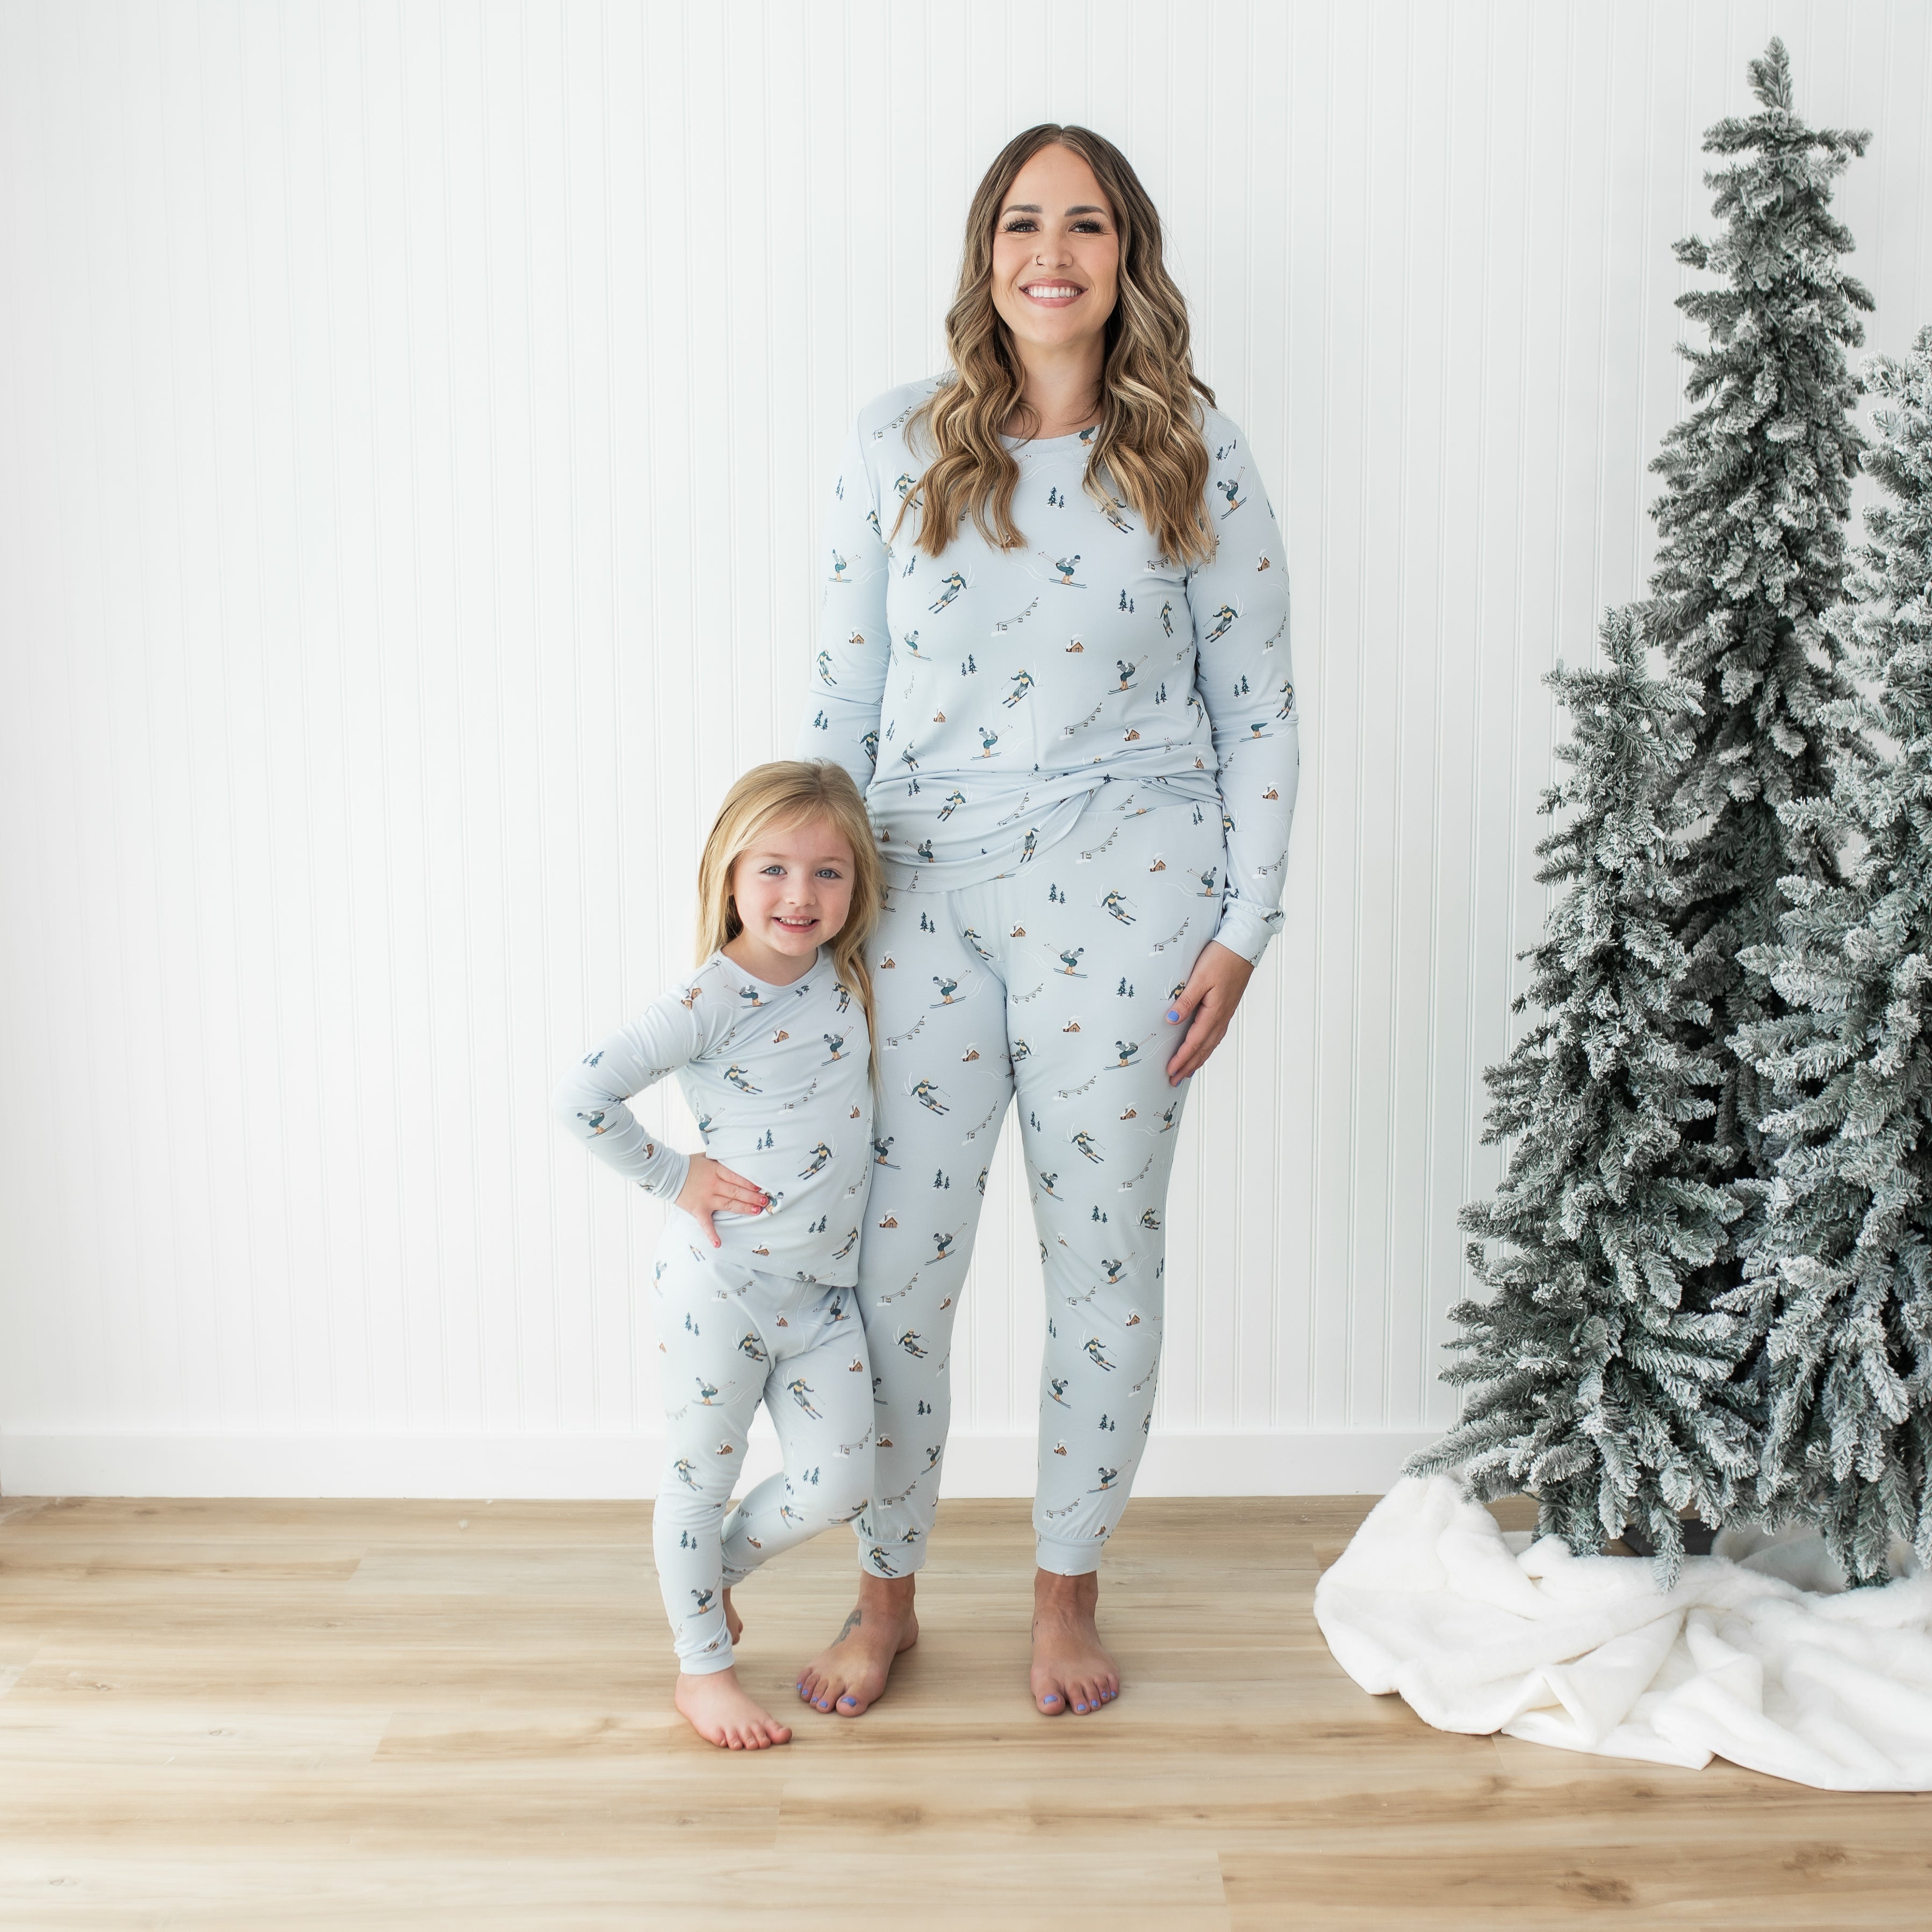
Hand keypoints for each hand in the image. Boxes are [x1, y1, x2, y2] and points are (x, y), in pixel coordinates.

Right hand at [674, 1155, 769, 1246]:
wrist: (668, 1173)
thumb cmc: (689, 1164)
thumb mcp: (707, 1157)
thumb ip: (721, 1159)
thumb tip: (736, 1157)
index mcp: (715, 1170)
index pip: (736, 1177)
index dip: (749, 1183)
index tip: (760, 1187)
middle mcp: (713, 1185)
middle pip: (736, 1192)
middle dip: (752, 1196)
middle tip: (764, 1200)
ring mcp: (706, 1199)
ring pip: (728, 1205)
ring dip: (743, 1209)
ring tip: (756, 1211)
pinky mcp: (698, 1210)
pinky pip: (706, 1224)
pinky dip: (711, 1234)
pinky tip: (718, 1243)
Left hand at [1164, 941, 1254, 1083]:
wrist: (1242, 946)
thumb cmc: (1221, 958)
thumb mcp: (1199, 978)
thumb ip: (1185, 1001)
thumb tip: (1171, 1021)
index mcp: (1214, 1012)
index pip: (1195, 1042)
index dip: (1182, 1058)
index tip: (1171, 1071)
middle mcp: (1221, 1017)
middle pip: (1203, 1049)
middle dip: (1189, 1066)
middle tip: (1175, 1080)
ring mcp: (1225, 1014)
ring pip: (1210, 1044)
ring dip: (1198, 1059)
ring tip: (1187, 1072)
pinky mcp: (1226, 1008)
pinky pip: (1215, 1035)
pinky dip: (1207, 1047)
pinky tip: (1203, 1049)